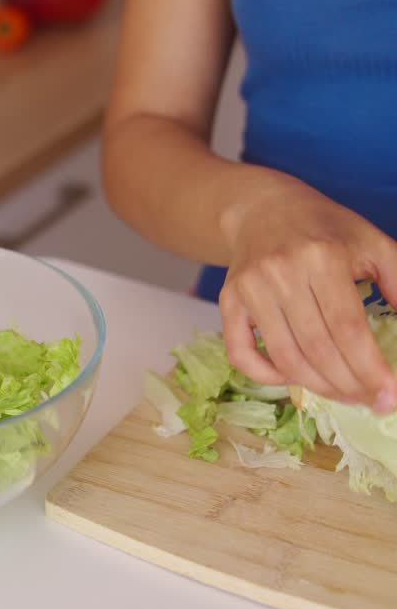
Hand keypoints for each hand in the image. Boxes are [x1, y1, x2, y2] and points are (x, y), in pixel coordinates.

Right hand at [219, 183, 396, 411]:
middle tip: (370, 400)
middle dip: (350, 386)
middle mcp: (281, 272)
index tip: (389, 395)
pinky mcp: (228, 301)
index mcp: (322, 256)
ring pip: (286, 358)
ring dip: (318, 387)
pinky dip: (267, 376)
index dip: (370, 369)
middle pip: (318, 350)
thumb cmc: (324, 228)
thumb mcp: (370, 242)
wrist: (263, 208)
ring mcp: (250, 289)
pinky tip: (294, 379)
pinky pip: (241, 353)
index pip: (348, 328)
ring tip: (343, 394)